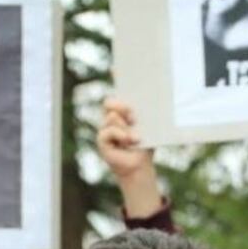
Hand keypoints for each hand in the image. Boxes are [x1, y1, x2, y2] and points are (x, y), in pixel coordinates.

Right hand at [97, 99, 162, 218]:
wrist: (140, 166)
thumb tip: (138, 107)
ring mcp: (104, 129)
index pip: (115, 97)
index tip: (124, 82)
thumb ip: (141, 115)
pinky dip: (120, 135)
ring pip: (111, 117)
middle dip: (122, 105)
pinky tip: (130, 140)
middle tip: (134, 115)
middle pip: (108, 102)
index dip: (117, 89)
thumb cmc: (144, 145)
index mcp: (120, 113)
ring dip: (126, 126)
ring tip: (136, 137)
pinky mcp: (102, 141)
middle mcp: (109, 119)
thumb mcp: (145, 127)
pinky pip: (108, 131)